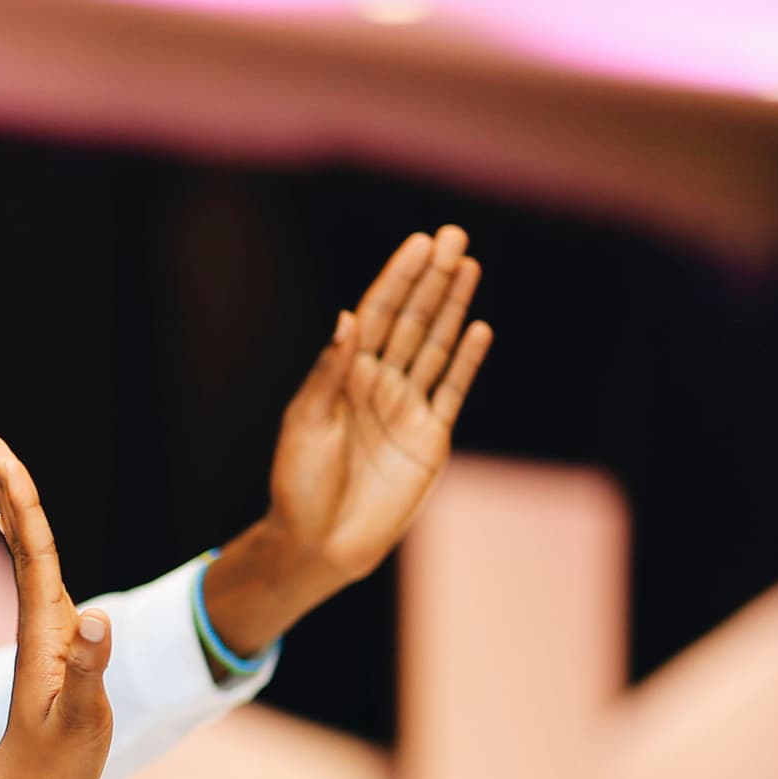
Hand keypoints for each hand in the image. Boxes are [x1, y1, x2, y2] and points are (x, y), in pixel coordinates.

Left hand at [0, 433, 112, 778]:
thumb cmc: (57, 764)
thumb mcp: (80, 720)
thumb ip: (88, 671)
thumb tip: (93, 619)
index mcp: (47, 627)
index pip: (32, 546)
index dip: (17, 496)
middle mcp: (41, 620)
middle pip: (22, 539)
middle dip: (6, 487)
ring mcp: (45, 631)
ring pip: (26, 553)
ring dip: (11, 508)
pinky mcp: (52, 645)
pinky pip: (37, 579)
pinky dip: (25, 546)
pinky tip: (14, 534)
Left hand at [212, 227, 492, 646]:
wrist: (319, 543)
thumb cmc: (299, 484)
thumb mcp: (306, 423)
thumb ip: (330, 372)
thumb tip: (349, 318)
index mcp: (342, 377)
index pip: (375, 316)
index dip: (397, 279)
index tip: (418, 243)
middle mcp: (378, 385)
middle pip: (411, 321)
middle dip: (432, 279)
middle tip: (454, 236)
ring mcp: (407, 409)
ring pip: (435, 346)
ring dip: (453, 307)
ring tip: (470, 265)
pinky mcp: (430, 438)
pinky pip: (452, 389)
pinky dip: (466, 360)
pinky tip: (478, 327)